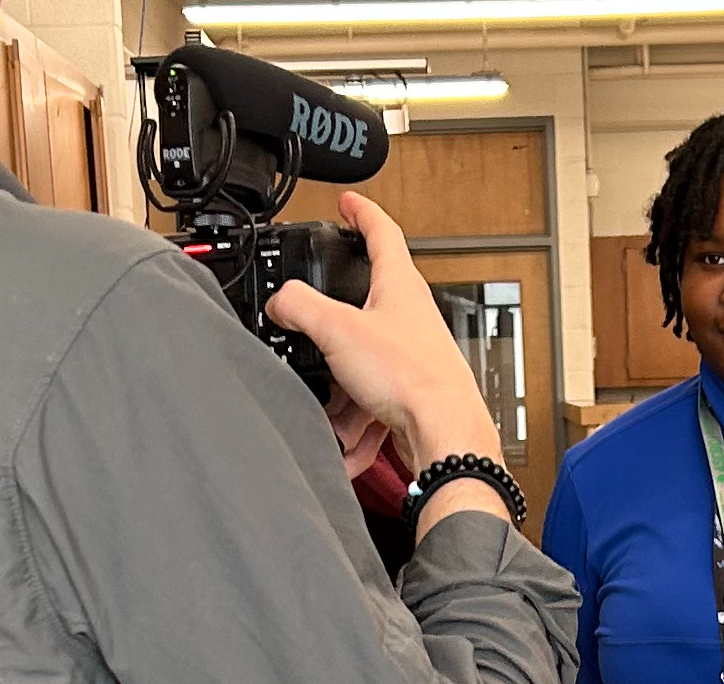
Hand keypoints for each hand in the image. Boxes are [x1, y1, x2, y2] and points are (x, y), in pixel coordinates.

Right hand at [266, 193, 496, 469]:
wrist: (443, 431)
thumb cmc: (412, 378)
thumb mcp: (339, 330)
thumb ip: (301, 307)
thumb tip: (280, 301)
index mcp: (400, 285)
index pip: (382, 231)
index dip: (360, 212)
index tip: (347, 202)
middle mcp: (411, 314)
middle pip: (366, 299)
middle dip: (332, 319)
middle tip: (311, 322)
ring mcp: (411, 351)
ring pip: (361, 358)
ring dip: (338, 387)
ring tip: (328, 409)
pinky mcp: (409, 388)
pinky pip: (369, 398)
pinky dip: (353, 421)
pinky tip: (346, 440)